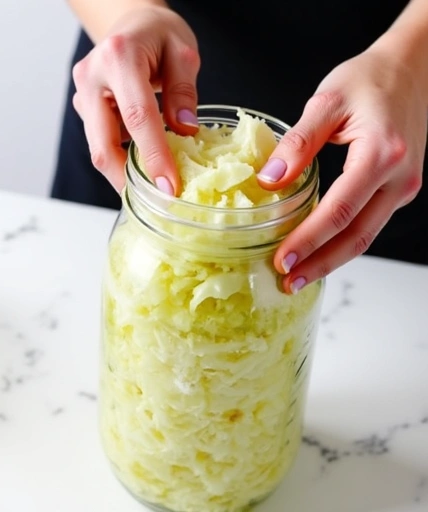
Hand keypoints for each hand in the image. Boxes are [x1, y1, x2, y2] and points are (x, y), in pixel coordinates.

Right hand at [71, 4, 199, 194]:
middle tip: (154, 201)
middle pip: (102, 143)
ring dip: (123, 171)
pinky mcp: (83, 107)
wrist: (129, 21)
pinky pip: (101, 140)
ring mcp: (82, 94)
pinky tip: (142, 165)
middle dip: (126, 178)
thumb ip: (184, 91)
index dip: (153, 155)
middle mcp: (91, 77)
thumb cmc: (157, 33)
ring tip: (152, 187)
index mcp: (118, 57)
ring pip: (98, 146)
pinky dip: (121, 156)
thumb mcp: (183, 51)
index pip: (137, 116)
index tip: (169, 185)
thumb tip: (185, 133)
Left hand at [258, 50, 426, 292]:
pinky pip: (370, 222)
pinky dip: (343, 241)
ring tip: (298, 277)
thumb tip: (268, 181)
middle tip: (287, 284)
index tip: (282, 260)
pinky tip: (318, 251)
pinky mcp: (399, 187)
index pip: (339, 210)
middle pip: (358, 235)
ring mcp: (404, 185)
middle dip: (321, 264)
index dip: (309, 240)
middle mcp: (400, 177)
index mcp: (380, 154)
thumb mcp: (327, 100)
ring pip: (367, 235)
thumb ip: (297, 143)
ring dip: (332, 259)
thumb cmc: (370, 78)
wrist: (414, 66)